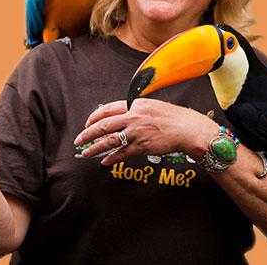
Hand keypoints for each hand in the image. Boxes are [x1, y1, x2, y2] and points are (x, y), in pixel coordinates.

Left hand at [74, 98, 219, 165]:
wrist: (187, 128)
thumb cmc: (172, 117)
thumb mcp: (150, 106)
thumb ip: (134, 109)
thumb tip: (119, 116)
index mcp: (134, 105)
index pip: (108, 109)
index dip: (94, 117)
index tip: (87, 124)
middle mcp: (134, 117)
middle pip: (104, 125)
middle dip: (88, 134)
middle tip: (79, 140)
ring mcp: (137, 132)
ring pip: (110, 141)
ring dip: (95, 148)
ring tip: (86, 153)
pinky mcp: (143, 146)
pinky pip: (123, 153)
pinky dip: (112, 158)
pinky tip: (105, 161)